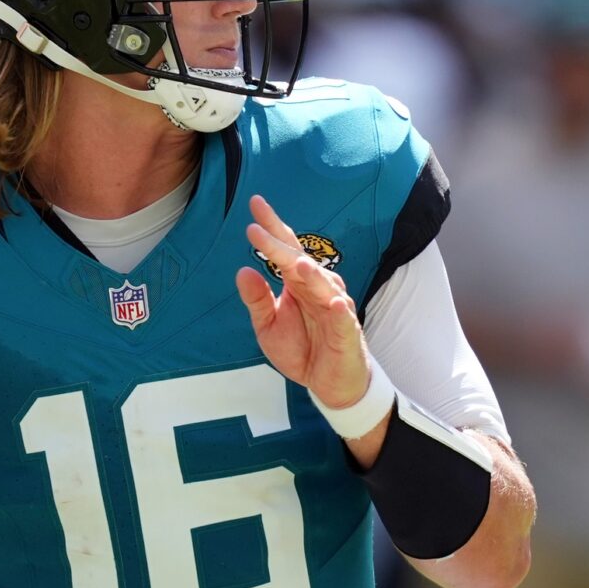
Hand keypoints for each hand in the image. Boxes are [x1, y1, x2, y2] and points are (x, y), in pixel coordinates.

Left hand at [236, 195, 374, 408]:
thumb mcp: (268, 326)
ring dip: (311, 273)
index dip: (271, 227)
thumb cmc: (302, 349)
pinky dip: (339, 309)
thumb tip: (242, 271)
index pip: (284, 248)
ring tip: (296, 262)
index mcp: (297, 283)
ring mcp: (334, 307)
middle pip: (299, 260)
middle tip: (258, 228)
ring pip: (322, 284)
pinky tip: (334, 302)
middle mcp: (317, 288)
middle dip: (280, 245)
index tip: (255, 204)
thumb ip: (257, 300)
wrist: (328, 383)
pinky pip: (343, 318)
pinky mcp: (346, 331)